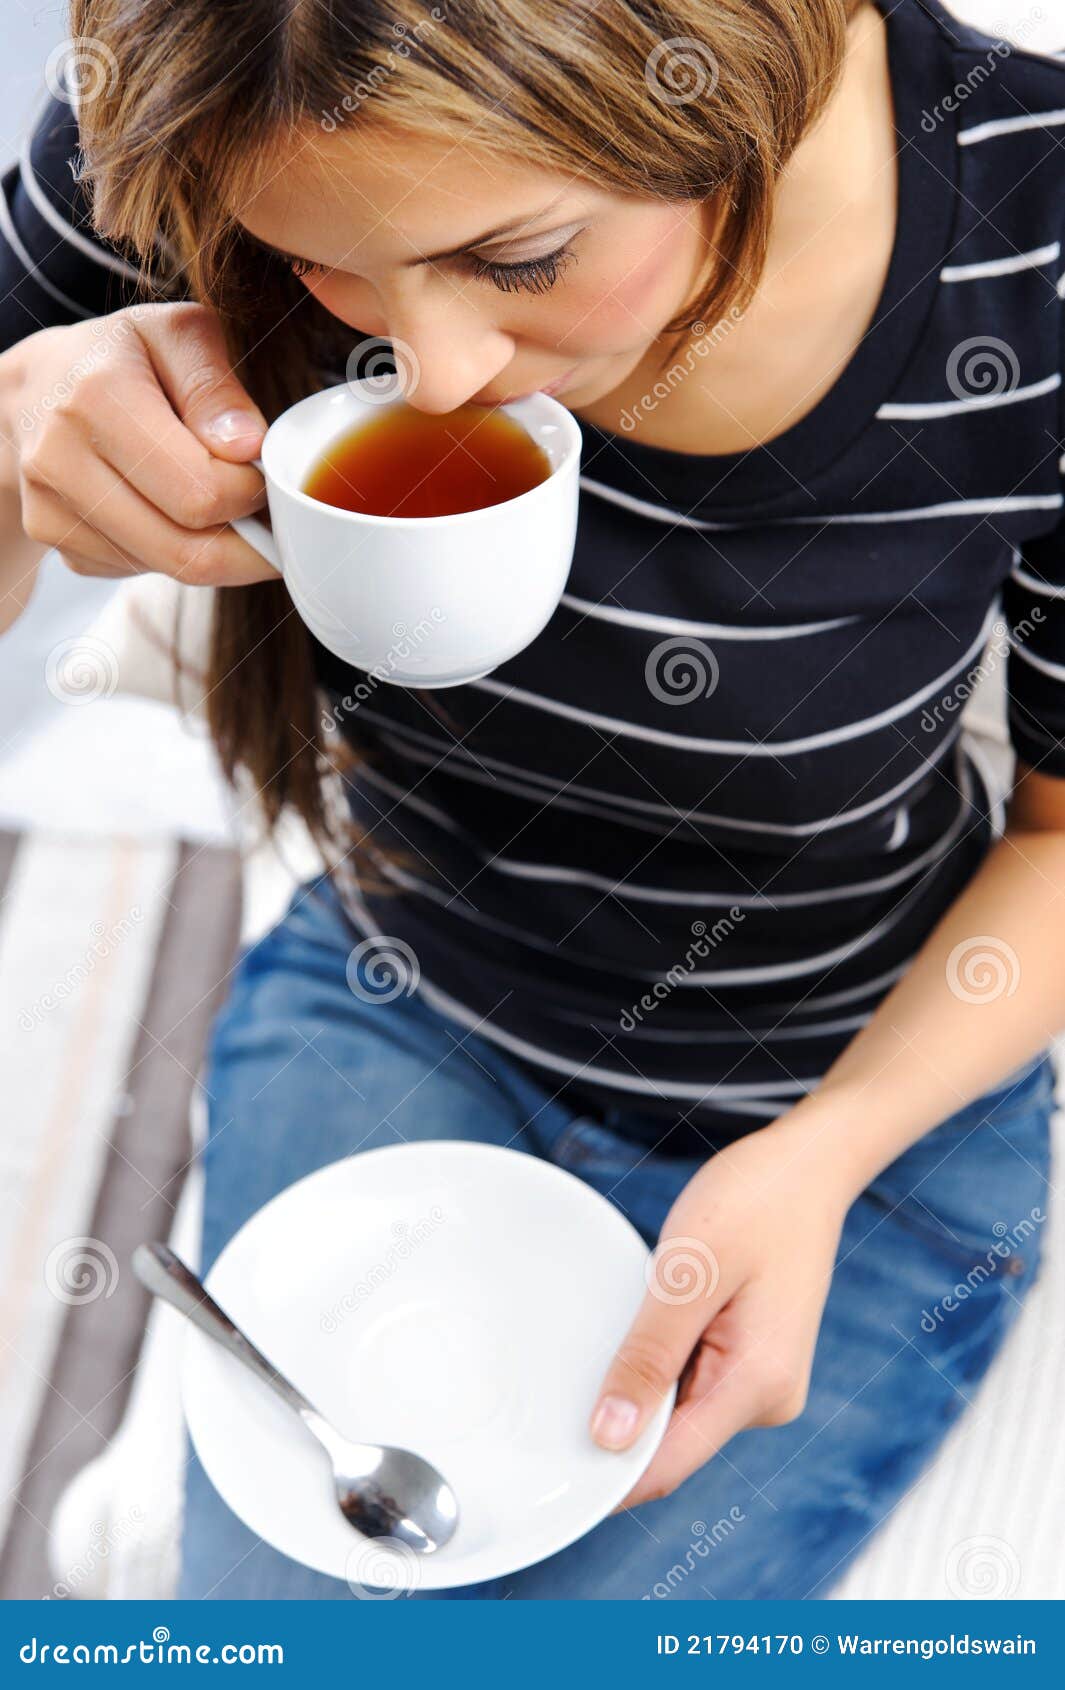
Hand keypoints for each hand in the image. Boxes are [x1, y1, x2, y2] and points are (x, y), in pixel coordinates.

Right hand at [1, 301, 273, 585]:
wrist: (37, 387)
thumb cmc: (119, 356)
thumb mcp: (175, 336)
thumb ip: (215, 387)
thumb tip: (247, 446)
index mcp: (97, 399)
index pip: (201, 494)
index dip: (251, 494)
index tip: (261, 473)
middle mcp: (62, 459)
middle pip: (188, 550)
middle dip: (247, 543)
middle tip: (265, 515)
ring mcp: (51, 508)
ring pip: (168, 569)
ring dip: (212, 549)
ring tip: (217, 503)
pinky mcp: (55, 541)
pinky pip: (139, 571)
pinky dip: (170, 551)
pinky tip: (166, 508)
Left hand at [590, 1116, 850, 1506]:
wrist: (808, 1166)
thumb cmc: (754, 1203)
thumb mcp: (689, 1274)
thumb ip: (650, 1358)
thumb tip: (610, 1437)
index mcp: (758, 1386)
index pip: (668, 1465)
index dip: (607, 1474)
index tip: (549, 1463)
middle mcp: (767, 1399)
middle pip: (670, 1443)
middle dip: (619, 1418)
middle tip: (570, 1365)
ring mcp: (762, 1381)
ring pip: (677, 1411)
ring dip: (642, 1380)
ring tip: (630, 1314)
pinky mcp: (753, 1361)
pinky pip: (692, 1381)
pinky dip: (662, 1359)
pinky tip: (654, 1315)